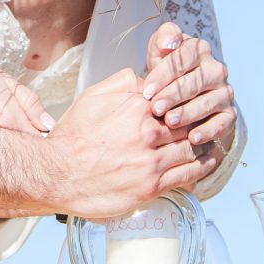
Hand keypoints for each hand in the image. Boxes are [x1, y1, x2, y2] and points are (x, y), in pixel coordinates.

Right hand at [41, 69, 217, 217]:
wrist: (57, 174)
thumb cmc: (73, 137)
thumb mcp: (93, 96)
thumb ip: (123, 82)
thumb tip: (145, 78)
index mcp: (137, 107)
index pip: (175, 99)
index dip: (183, 100)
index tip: (189, 101)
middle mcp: (148, 132)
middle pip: (187, 123)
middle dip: (195, 121)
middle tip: (203, 121)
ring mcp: (152, 161)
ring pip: (192, 148)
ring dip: (201, 144)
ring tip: (206, 141)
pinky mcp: (152, 186)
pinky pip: (188, 174)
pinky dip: (201, 168)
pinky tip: (205, 163)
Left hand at [141, 22, 236, 172]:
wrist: (179, 94)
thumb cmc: (165, 71)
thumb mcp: (159, 50)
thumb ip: (163, 37)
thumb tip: (169, 44)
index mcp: (199, 50)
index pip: (183, 59)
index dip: (164, 75)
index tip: (147, 90)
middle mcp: (216, 70)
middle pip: (195, 82)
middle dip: (174, 96)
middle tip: (156, 108)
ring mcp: (225, 92)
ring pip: (208, 103)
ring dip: (188, 113)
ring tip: (170, 121)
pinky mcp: (229, 113)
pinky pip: (222, 123)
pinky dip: (208, 131)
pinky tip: (193, 138)